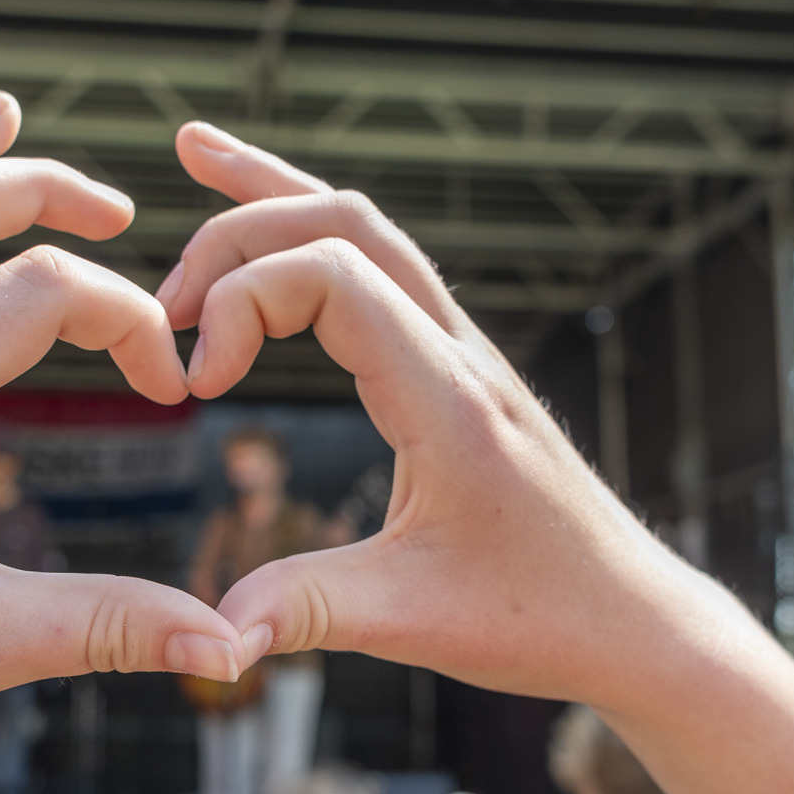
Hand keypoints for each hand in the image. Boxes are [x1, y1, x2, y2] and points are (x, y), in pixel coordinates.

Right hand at [157, 123, 750, 715]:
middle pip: (343, 222)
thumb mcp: (415, 623)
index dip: (239, 304)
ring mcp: (463, 352)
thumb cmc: (538, 618)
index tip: (197, 386)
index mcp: (446, 396)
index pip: (330, 274)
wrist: (632, 619)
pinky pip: (383, 269)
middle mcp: (459, 352)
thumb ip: (309, 612)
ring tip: (196, 157)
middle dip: (237, 239)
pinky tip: (275, 229)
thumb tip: (212, 637)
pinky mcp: (459, 370)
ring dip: (278, 197)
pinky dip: (316, 233)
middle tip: (160, 310)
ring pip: (369, 227)